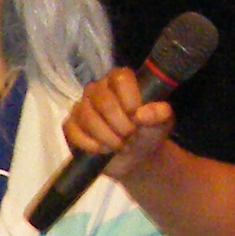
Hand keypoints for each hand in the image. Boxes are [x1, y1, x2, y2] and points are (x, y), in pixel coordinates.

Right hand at [62, 66, 175, 181]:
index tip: (138, 118)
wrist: (136, 157)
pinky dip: (90, 144)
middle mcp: (98, 88)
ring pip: (87, 116)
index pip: (120, 78)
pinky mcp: (71, 125)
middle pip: (103, 100)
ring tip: (120, 146)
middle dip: (119, 124)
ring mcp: (82, 106)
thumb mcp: (163, 123)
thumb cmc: (148, 132)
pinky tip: (102, 150)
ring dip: (107, 137)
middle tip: (130, 136)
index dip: (129, 100)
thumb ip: (160, 114)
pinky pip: (73, 130)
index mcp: (120, 79)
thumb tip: (141, 115)